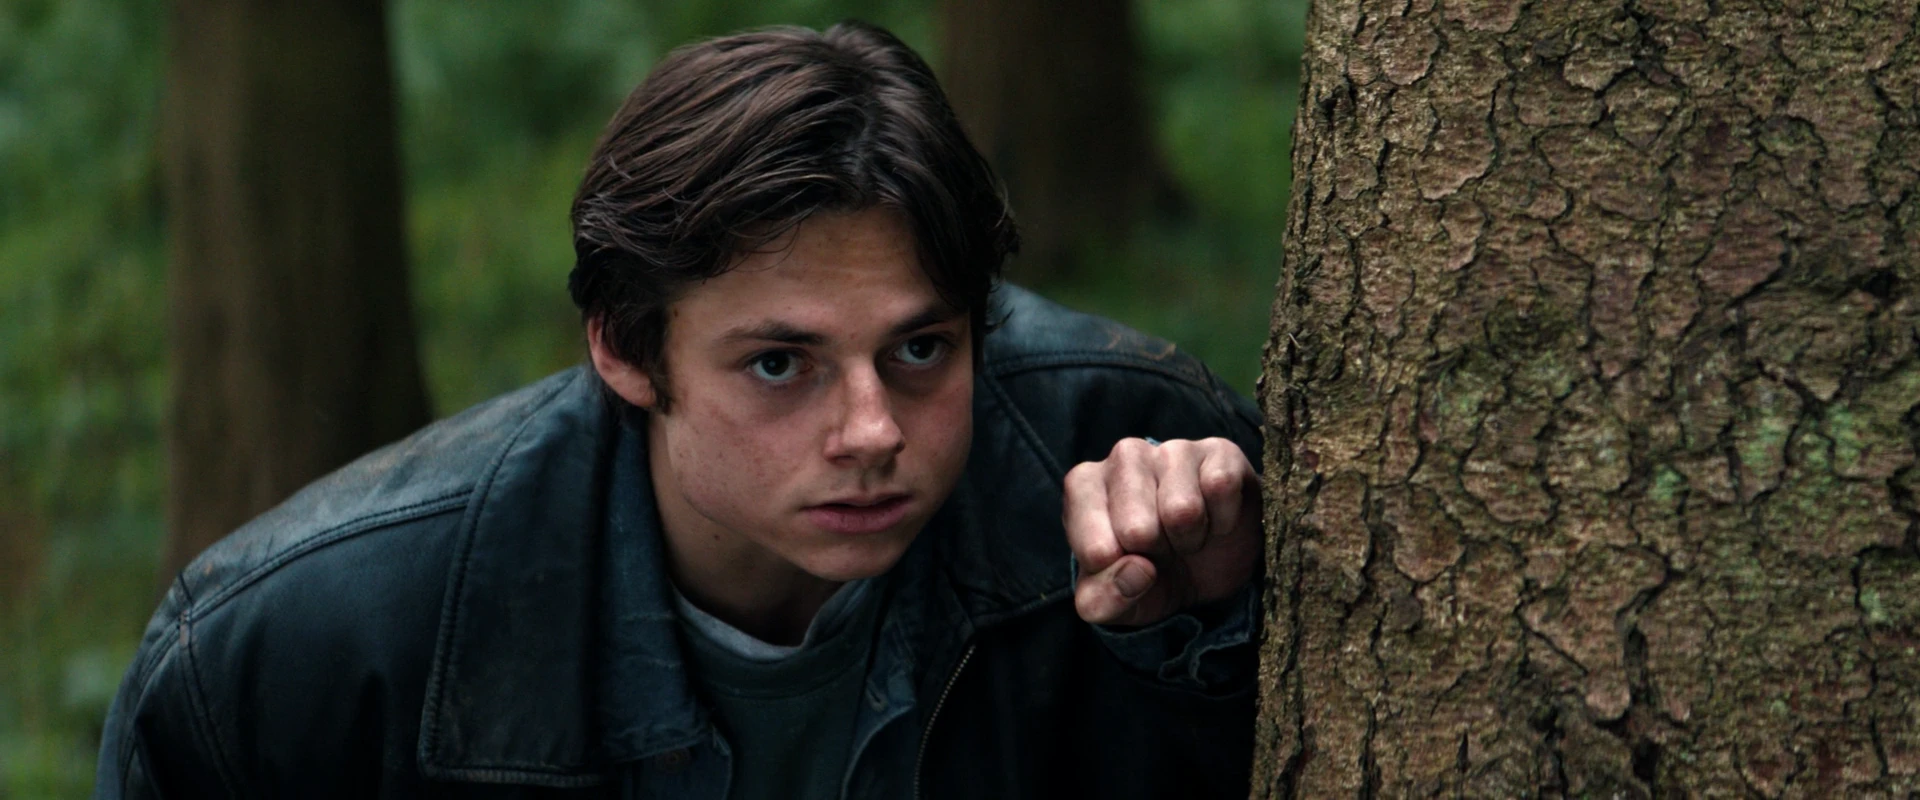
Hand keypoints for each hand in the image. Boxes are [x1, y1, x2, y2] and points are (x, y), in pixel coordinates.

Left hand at [1064, 437, 1261, 626]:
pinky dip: (1223, 521)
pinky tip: (1215, 517)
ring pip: (1182, 510)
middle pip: (1137, 529)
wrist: (1211, 567)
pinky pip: (1221, 488)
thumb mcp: (1118, 603)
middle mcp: (1124, 456)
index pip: (1095, 549)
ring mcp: (1172, 449)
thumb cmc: (1150, 576)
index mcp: (1084, 486)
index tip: (1127, 564)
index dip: (1119, 573)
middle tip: (1161, 549)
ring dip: (1191, 538)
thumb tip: (1135, 570)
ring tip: (1186, 534)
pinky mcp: (1219, 451)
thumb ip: (1103, 600)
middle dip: (1156, 554)